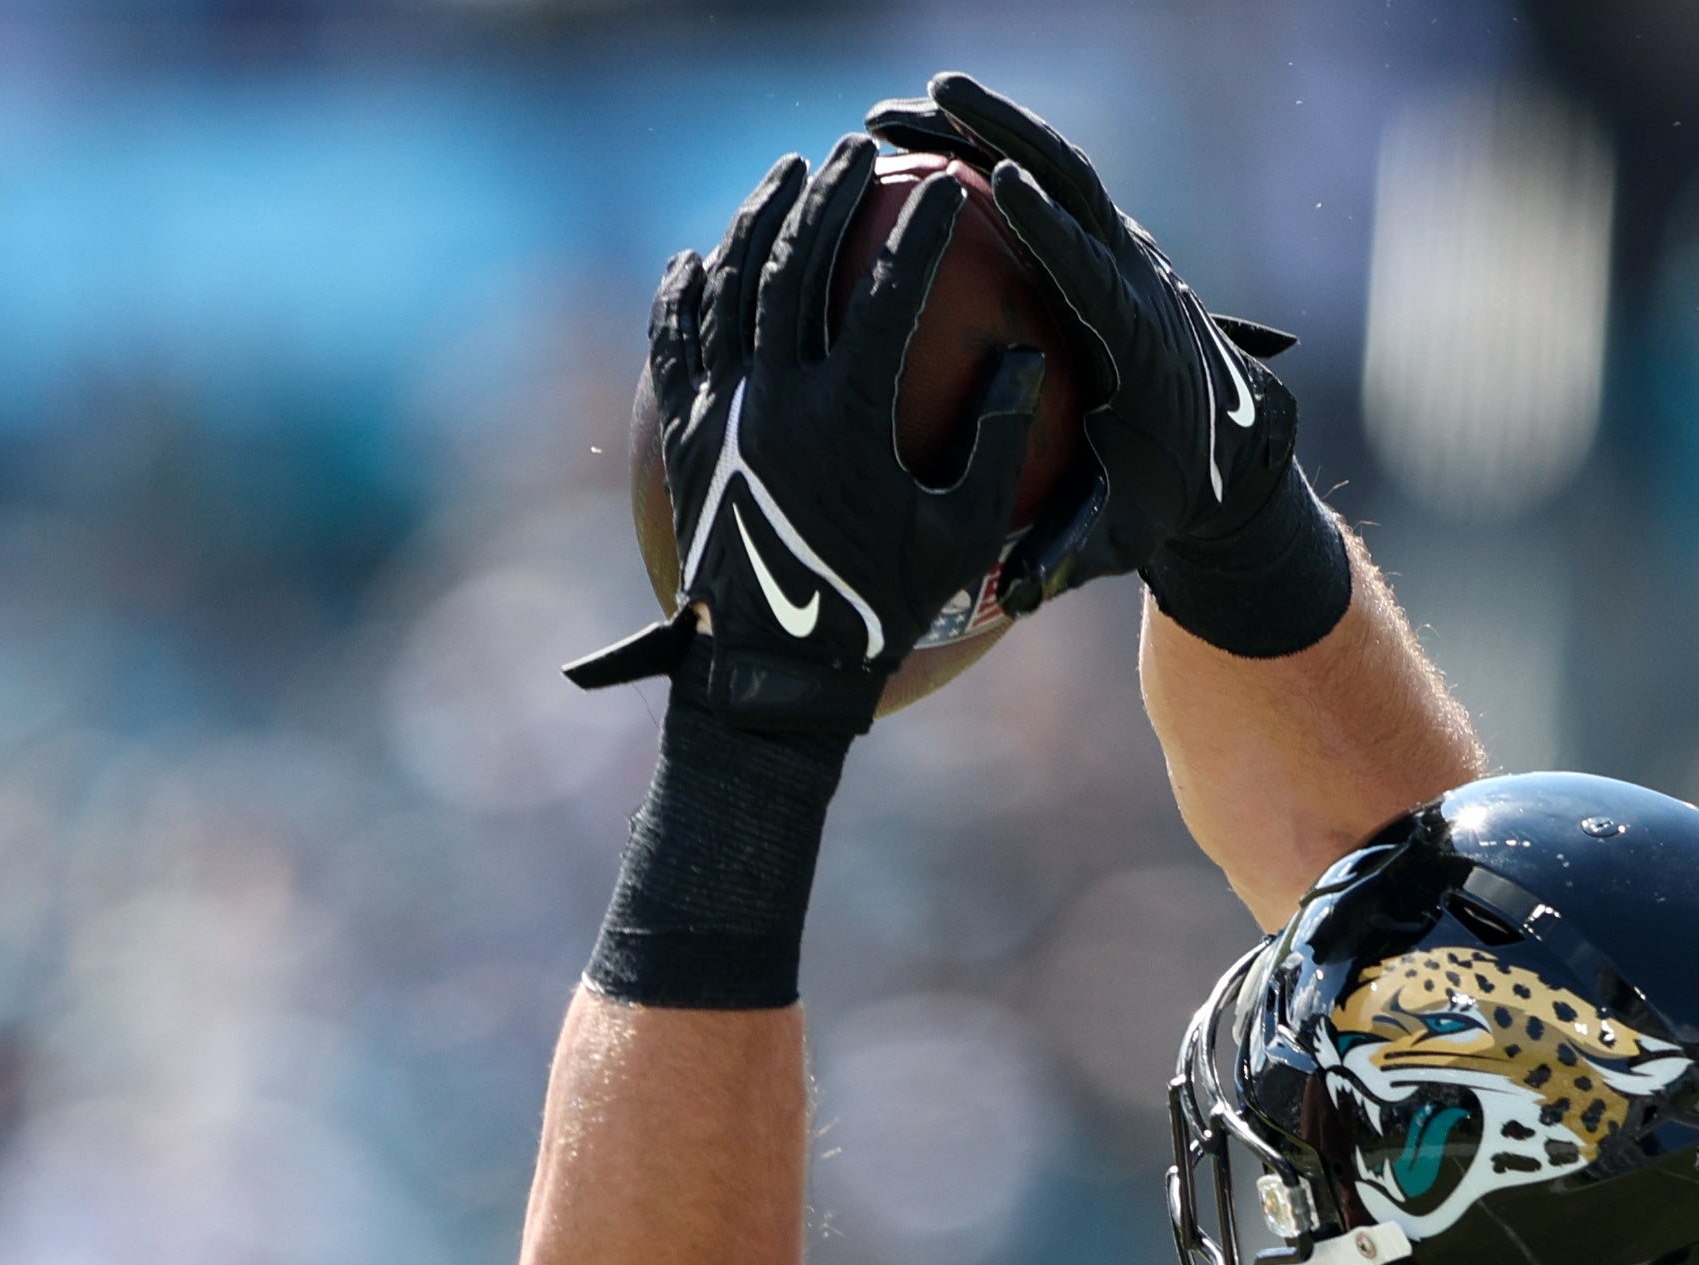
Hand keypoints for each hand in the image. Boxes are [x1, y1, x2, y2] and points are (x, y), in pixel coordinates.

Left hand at [569, 138, 1044, 734]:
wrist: (775, 677)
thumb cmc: (883, 611)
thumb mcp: (962, 536)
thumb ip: (993, 441)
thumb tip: (1022, 355)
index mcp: (847, 419)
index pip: (887, 294)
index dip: (922, 233)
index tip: (952, 190)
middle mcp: (773, 401)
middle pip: (795, 265)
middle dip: (828, 194)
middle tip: (858, 152)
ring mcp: (719, 414)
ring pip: (730, 289)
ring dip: (756, 220)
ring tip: (785, 176)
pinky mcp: (684, 437)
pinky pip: (676, 344)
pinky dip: (685, 293)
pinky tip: (698, 259)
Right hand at [866, 73, 1324, 627]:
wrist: (1221, 460)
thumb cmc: (1163, 502)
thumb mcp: (1123, 534)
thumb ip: (1076, 550)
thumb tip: (1020, 593)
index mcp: (1142, 339)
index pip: (1095, 271)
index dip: (1056, 228)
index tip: (1006, 186)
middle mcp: (1137, 279)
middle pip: (1076, 181)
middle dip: (1008, 131)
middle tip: (931, 96)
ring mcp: (1121, 255)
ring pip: (1055, 168)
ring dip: (981, 129)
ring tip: (896, 109)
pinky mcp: (1098, 250)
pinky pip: (1039, 188)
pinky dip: (980, 159)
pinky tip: (906, 151)